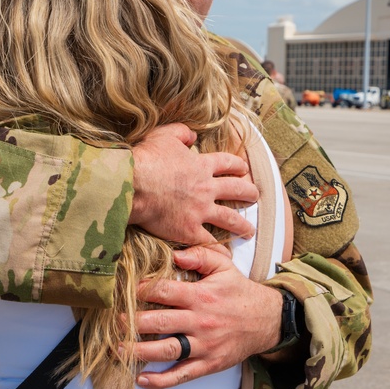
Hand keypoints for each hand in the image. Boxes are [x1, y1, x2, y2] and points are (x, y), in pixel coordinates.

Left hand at [128, 246, 280, 388]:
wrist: (268, 320)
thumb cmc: (239, 292)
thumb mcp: (224, 266)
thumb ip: (200, 255)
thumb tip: (175, 254)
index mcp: (201, 295)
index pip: (164, 292)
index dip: (141, 291)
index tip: (126, 291)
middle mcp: (200, 321)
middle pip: (159, 322)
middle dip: (132, 322)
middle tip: (115, 321)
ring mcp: (203, 345)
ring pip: (166, 350)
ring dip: (138, 351)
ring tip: (118, 349)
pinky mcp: (208, 364)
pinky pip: (181, 375)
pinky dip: (160, 380)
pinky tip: (141, 378)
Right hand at [129, 124, 257, 245]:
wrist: (134, 185)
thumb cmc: (147, 159)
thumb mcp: (165, 135)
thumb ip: (182, 132)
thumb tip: (192, 136)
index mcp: (201, 166)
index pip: (227, 164)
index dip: (238, 166)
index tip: (244, 169)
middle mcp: (206, 188)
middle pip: (236, 190)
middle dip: (248, 193)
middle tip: (255, 197)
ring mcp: (200, 211)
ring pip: (229, 218)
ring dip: (242, 225)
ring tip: (249, 231)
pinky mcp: (189, 230)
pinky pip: (209, 242)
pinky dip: (219, 250)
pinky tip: (227, 256)